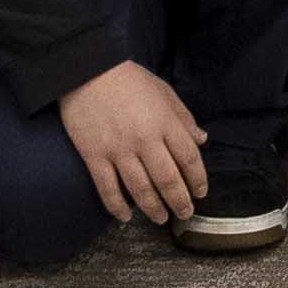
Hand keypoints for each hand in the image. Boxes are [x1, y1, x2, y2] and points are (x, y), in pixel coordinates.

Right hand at [58, 59, 207, 227]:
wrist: (85, 69)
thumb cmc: (128, 79)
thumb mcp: (163, 91)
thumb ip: (183, 118)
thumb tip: (201, 140)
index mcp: (165, 122)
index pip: (189, 158)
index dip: (198, 179)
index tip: (201, 192)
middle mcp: (145, 139)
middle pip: (168, 179)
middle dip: (180, 201)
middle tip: (185, 213)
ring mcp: (118, 150)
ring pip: (140, 189)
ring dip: (153, 208)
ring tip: (161, 218)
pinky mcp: (94, 156)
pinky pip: (108, 188)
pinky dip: (117, 206)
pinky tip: (125, 217)